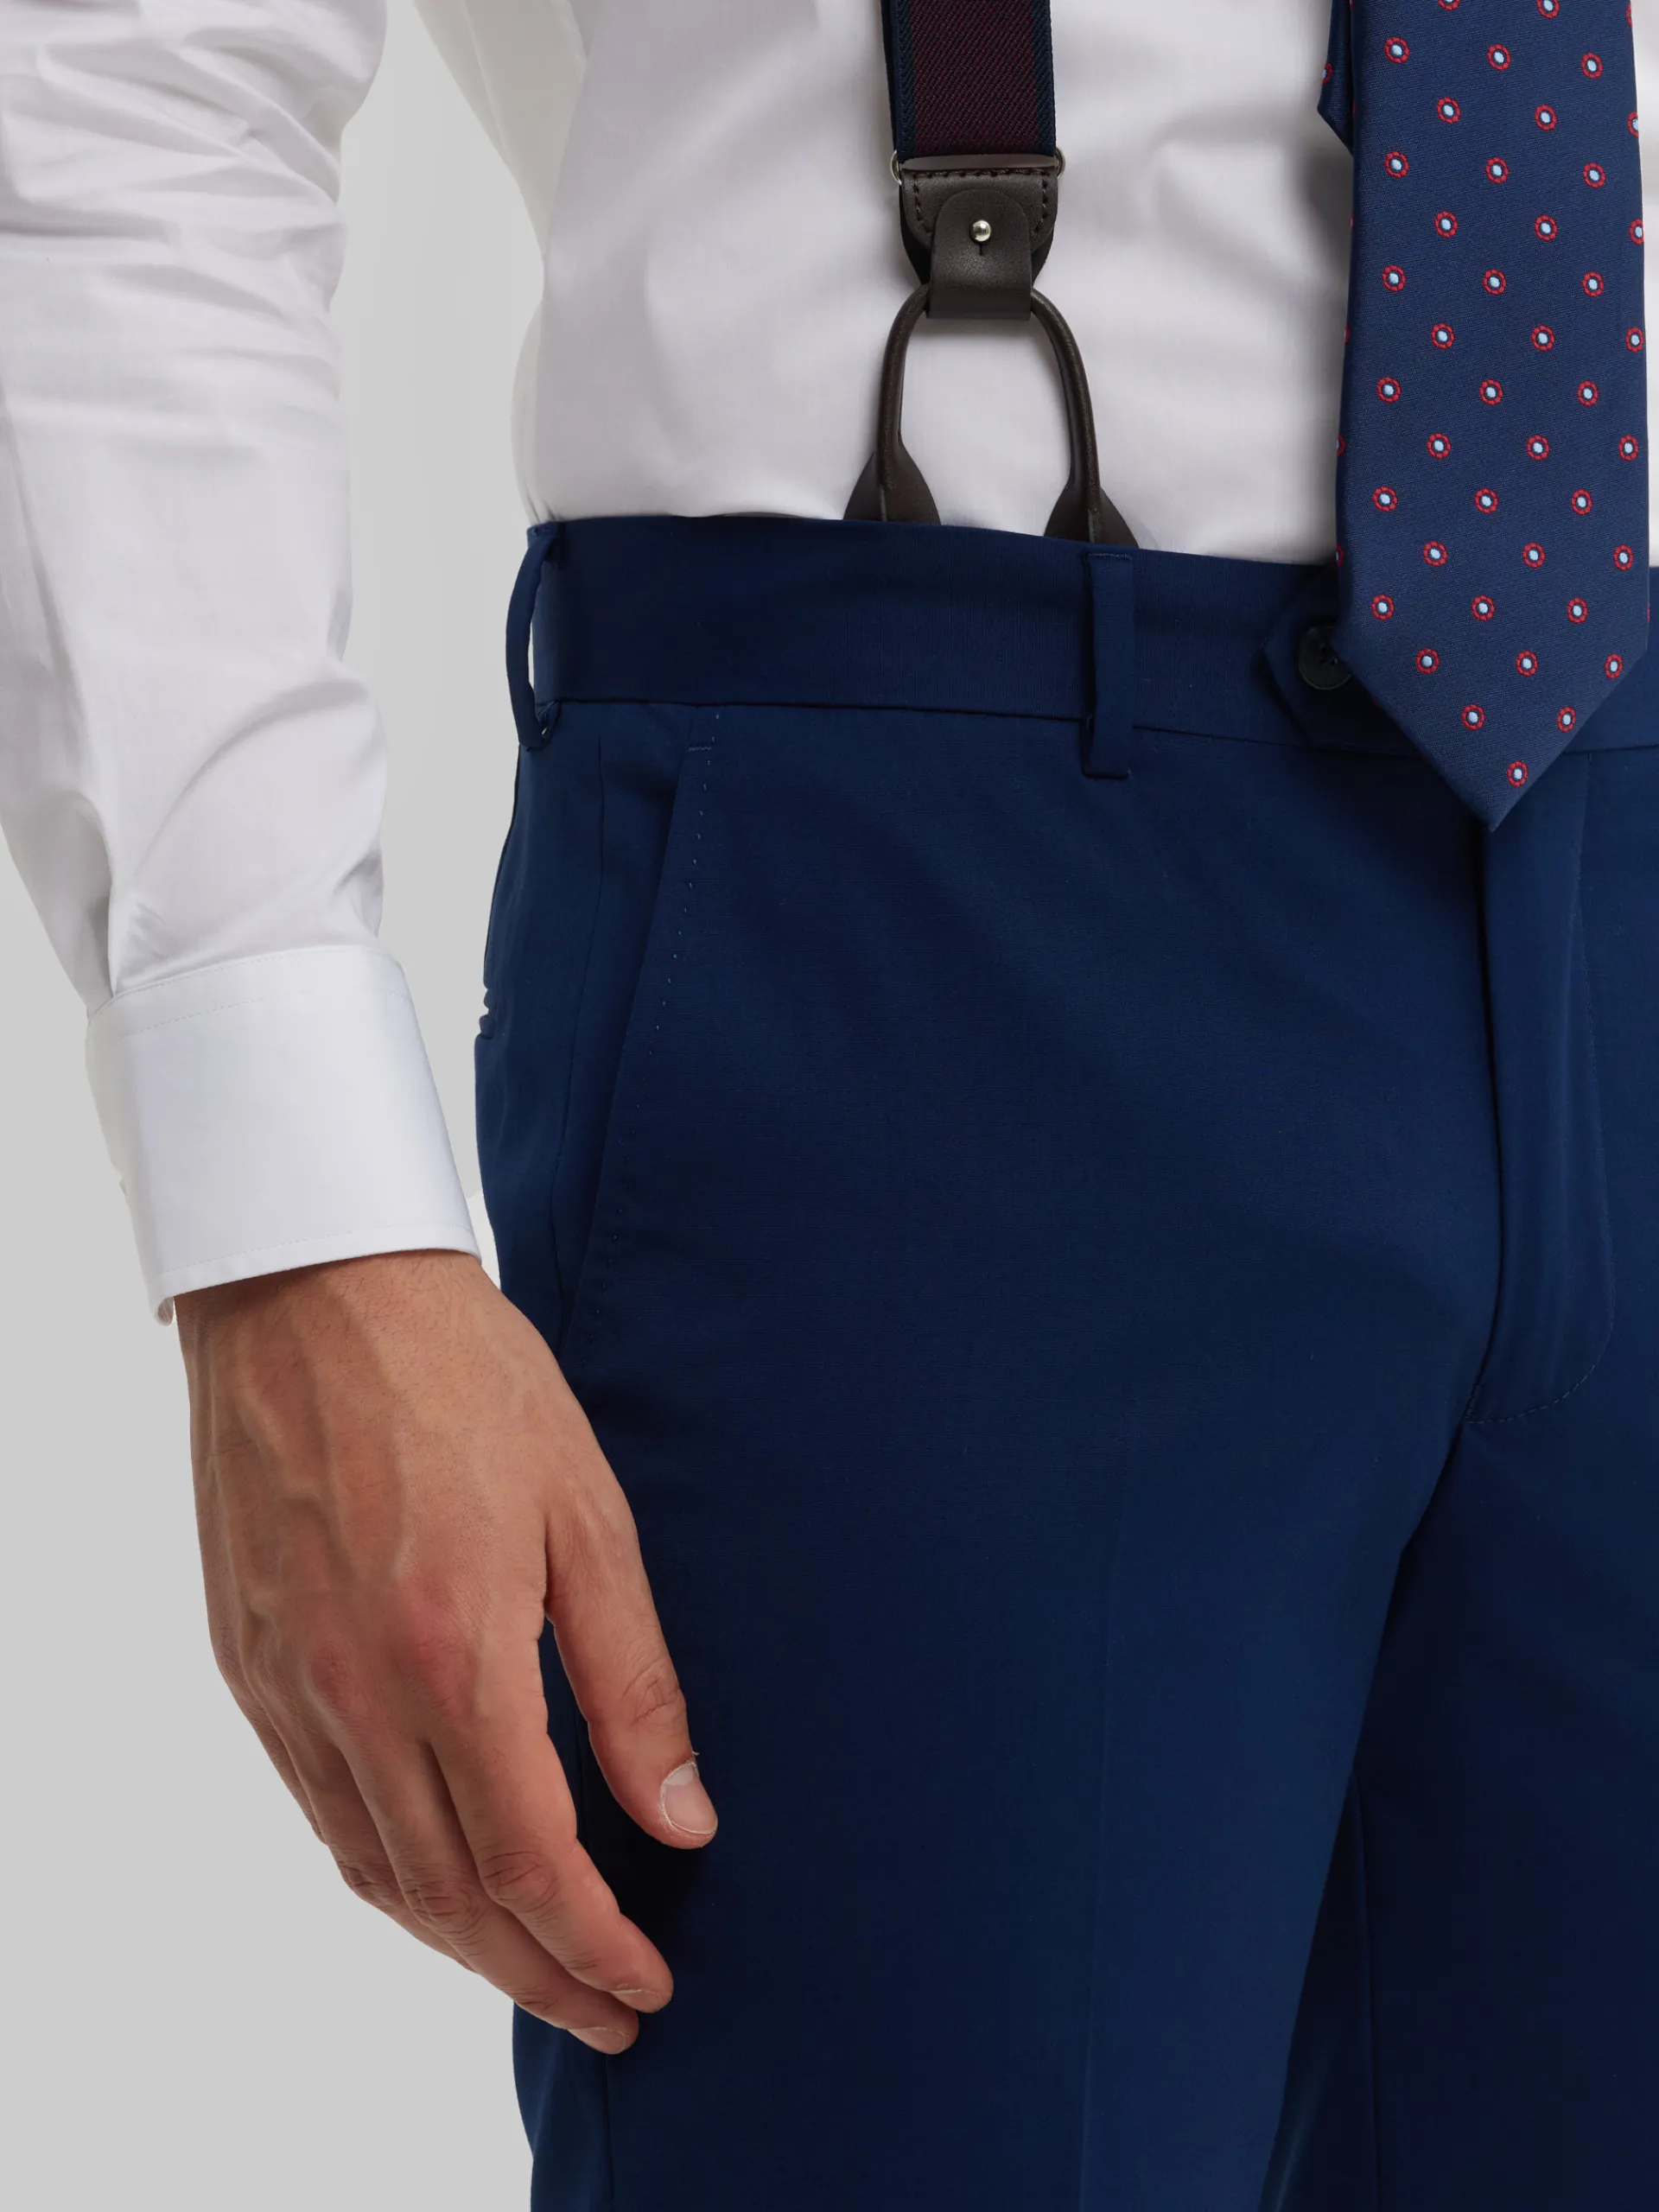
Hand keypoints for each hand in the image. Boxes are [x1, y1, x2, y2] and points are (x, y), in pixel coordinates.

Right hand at [175, 1249, 714, 2052]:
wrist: (315, 1283)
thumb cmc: (467, 1376)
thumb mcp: (589, 1514)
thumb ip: (635, 1681)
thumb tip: (684, 1818)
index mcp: (453, 1652)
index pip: (530, 1863)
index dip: (593, 1944)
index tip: (649, 1983)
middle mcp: (353, 1689)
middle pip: (447, 1896)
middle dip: (536, 1973)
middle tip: (608, 2011)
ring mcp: (286, 1681)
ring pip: (372, 1868)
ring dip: (458, 1941)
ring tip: (535, 1966)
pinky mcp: (246, 1659)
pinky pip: (316, 1806)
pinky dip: (383, 1868)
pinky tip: (437, 1872)